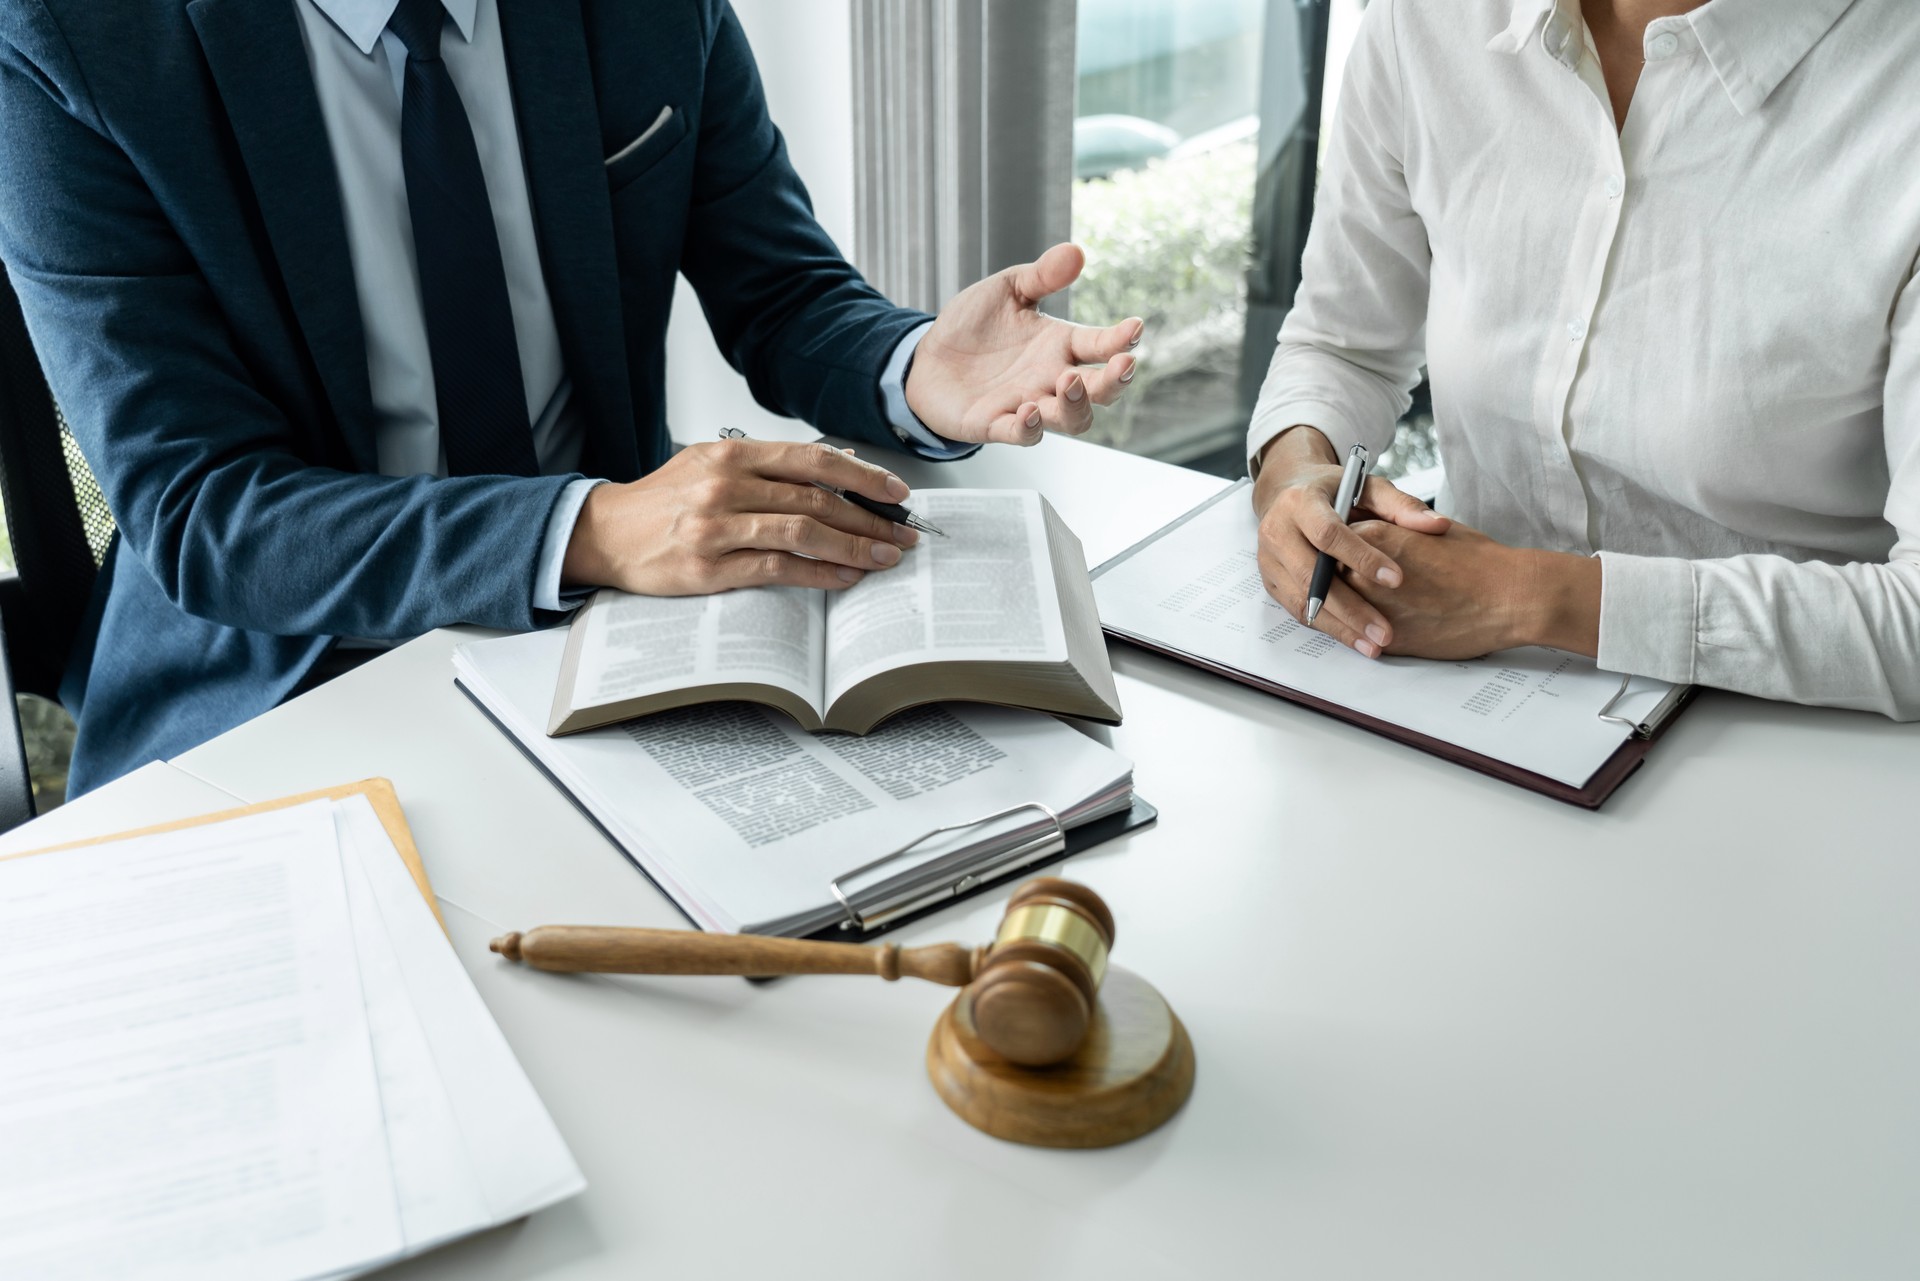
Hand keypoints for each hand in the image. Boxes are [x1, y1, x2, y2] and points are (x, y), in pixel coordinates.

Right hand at [561, 438, 918, 594]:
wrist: (605, 534)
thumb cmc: (665, 501)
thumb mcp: (712, 464)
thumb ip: (770, 465)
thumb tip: (838, 463)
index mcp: (730, 453)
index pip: (811, 459)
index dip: (861, 476)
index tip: (897, 492)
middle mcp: (724, 484)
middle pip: (816, 498)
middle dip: (870, 518)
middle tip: (903, 533)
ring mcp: (715, 527)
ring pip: (803, 532)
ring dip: (853, 547)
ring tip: (885, 558)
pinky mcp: (708, 567)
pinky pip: (778, 569)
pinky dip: (819, 573)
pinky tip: (845, 577)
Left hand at [904, 243, 1141, 444]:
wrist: (928, 357)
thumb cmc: (973, 326)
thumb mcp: (1007, 290)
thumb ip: (1041, 275)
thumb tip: (1075, 252)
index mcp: (1059, 345)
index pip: (1100, 345)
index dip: (1121, 339)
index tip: (1134, 327)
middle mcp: (1050, 378)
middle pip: (1099, 392)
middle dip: (1115, 381)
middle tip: (1123, 365)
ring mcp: (1027, 403)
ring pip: (1070, 419)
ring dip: (1076, 405)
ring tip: (1070, 382)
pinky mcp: (995, 424)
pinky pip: (1022, 435)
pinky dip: (1029, 428)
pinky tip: (1029, 411)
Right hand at [1253, 426, 1449, 655]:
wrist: (1289, 493)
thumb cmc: (1335, 492)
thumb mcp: (1368, 488)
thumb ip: (1402, 506)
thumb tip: (1438, 525)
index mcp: (1300, 502)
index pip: (1329, 534)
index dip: (1362, 558)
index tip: (1397, 580)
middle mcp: (1277, 531)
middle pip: (1312, 576)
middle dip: (1351, 607)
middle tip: (1386, 632)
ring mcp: (1269, 560)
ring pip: (1302, 601)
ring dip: (1339, 626)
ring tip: (1374, 644)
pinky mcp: (1271, 582)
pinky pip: (1297, 610)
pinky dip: (1327, 627)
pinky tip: (1355, 640)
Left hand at [1346, 521, 1602, 658]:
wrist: (1507, 595)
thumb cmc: (1476, 560)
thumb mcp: (1423, 531)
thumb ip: (1388, 534)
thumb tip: (1369, 541)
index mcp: (1371, 536)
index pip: (1333, 544)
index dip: (1337, 554)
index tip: (1341, 561)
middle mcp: (1361, 571)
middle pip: (1327, 578)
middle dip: (1332, 584)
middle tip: (1342, 589)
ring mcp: (1370, 607)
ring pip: (1340, 611)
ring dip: (1344, 613)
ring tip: (1357, 612)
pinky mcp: (1386, 638)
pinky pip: (1361, 637)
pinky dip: (1363, 636)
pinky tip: (1376, 631)